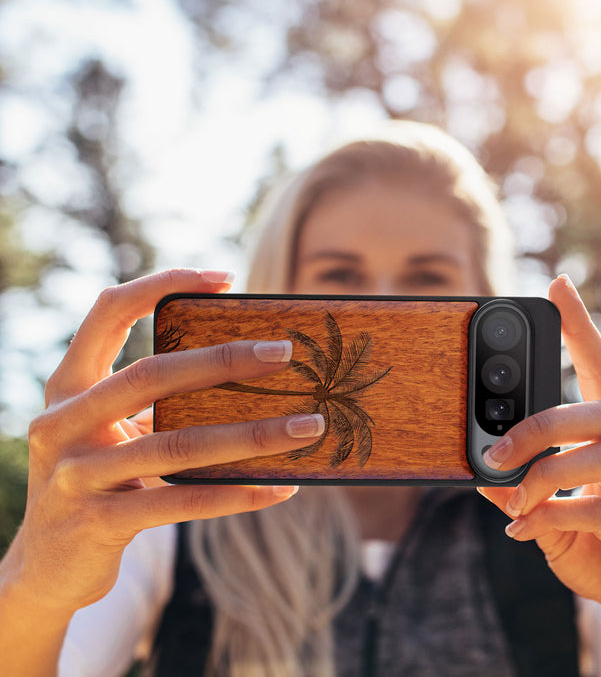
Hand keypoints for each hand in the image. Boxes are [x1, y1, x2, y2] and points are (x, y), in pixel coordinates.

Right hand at [3, 269, 324, 616]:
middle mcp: (62, 423)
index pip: (109, 311)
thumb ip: (156, 403)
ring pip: (178, 445)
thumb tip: (249, 375)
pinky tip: (280, 488)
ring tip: (308, 427)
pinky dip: (237, 494)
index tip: (225, 278)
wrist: (46, 567)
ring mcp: (76, 475)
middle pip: (151, 375)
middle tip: (284, 352)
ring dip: (253, 435)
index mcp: (68, 386)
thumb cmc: (98, 480)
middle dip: (223, 360)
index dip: (162, 284)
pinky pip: (183, 501)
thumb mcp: (112, 432)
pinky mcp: (99, 523)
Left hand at [478, 275, 600, 669]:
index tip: (558, 286)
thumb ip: (523, 492)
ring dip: (545, 474)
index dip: (582, 329)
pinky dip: (553, 517)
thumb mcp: (553, 517)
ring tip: (512, 499)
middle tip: (495, 449)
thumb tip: (480, 472)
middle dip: (541, 424)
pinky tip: (525, 531)